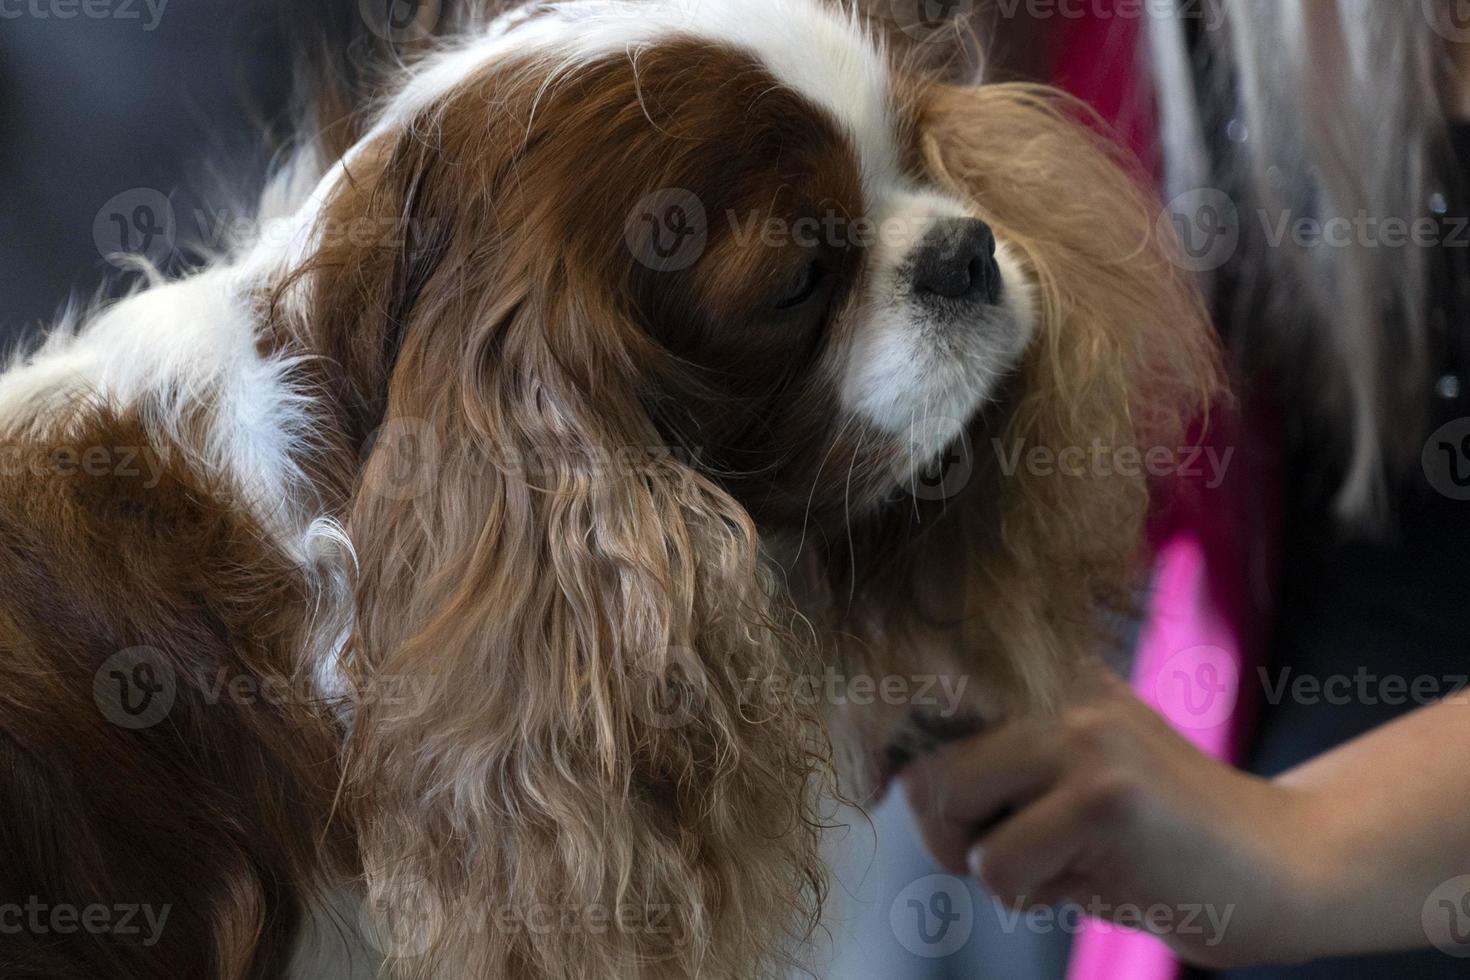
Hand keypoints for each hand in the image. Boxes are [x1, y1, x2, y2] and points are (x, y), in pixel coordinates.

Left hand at [902, 665, 1330, 968]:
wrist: (1286, 865)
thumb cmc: (1156, 834)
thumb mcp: (1073, 765)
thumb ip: (994, 750)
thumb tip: (879, 763)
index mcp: (1044, 672)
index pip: (917, 681)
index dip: (871, 739)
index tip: (867, 780)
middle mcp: (1056, 684)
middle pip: (918, 762)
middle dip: (941, 831)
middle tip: (1003, 855)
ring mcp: (1082, 732)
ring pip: (944, 808)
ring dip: (989, 864)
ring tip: (1063, 862)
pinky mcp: (1103, 794)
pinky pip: (999, 864)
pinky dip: (1032, 895)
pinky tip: (1098, 880)